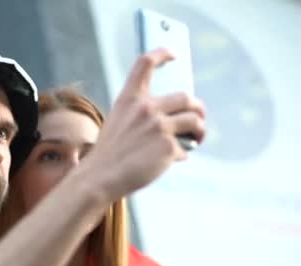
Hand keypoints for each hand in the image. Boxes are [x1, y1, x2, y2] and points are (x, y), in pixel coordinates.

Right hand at [88, 48, 205, 199]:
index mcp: (130, 99)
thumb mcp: (118, 123)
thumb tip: (175, 119)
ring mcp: (158, 126)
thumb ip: (141, 115)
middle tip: (198, 119)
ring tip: (196, 139)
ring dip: (199, 130)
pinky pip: (185, 148)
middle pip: (186, 97)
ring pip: (194, 120)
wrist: (100, 177)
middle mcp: (145, 108)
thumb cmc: (110, 154)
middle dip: (198, 109)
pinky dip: (181, 155)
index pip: (145, 64)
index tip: (173, 54)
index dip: (161, 54)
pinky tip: (171, 161)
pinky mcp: (168, 146)